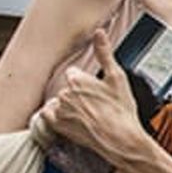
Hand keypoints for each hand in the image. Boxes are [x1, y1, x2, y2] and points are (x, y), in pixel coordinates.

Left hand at [42, 29, 146, 160]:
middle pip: (67, 89)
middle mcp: (64, 93)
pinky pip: (49, 116)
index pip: (74, 75)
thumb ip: (104, 53)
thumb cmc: (122, 112)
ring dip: (69, 107)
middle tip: (96, 106)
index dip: (87, 84)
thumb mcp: (118, 79)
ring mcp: (59, 110)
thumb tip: (98, 33)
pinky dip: (58, 118)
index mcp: (76, 79)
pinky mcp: (57, 125)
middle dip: (78, 96)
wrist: (121, 139)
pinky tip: (73, 122)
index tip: (96, 93)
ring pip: (59, 102)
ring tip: (88, 116)